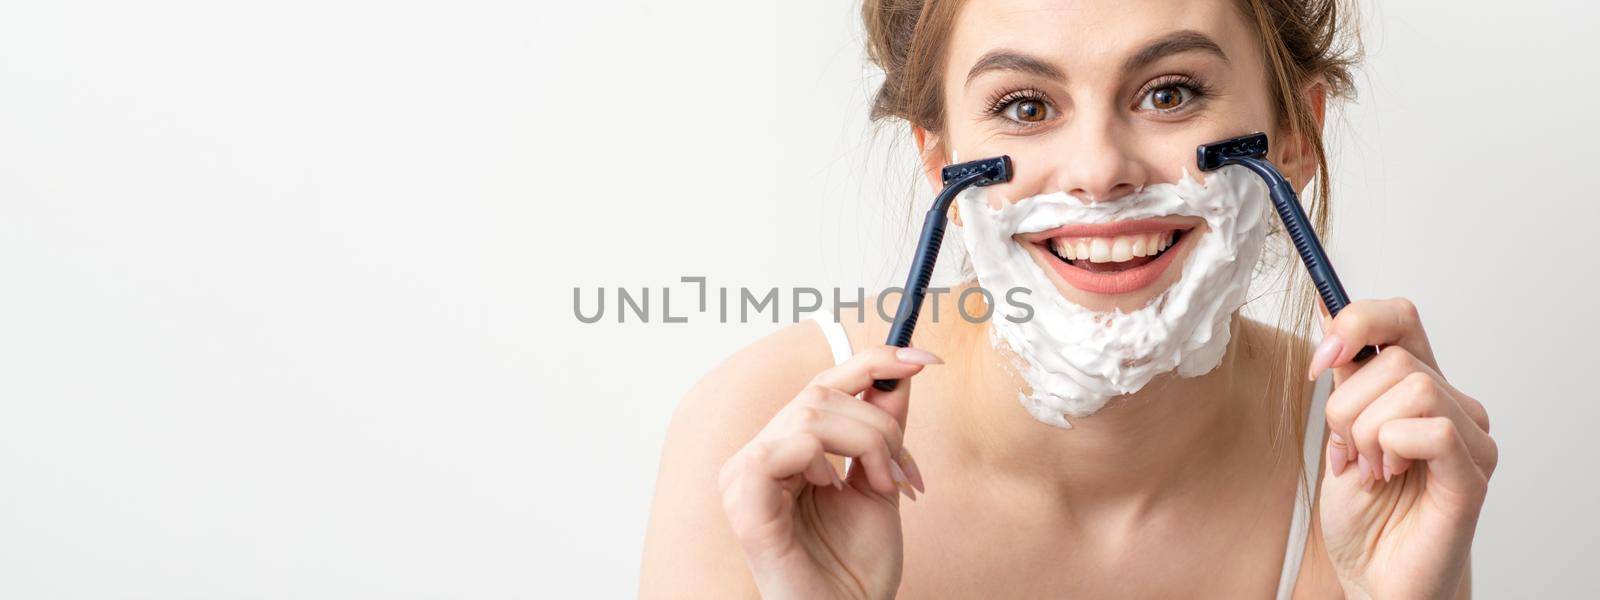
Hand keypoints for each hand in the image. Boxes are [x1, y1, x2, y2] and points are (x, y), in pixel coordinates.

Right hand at [718, 345, 936, 599]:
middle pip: (821, 395)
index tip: (925, 359)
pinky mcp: (741, 501)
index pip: (822, 385)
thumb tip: (901, 370)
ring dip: (865, 444)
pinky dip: (821, 462)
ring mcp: (743, 477)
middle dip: (879, 425)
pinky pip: (782, 447)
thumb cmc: (855, 567)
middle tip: (905, 471)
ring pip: (809, 415)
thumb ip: (883, 429)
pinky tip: (833, 491)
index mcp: (786, 450)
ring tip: (883, 487)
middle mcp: (758, 456)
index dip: (872, 362)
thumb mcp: (881, 483)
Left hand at [1311, 298, 1496, 598]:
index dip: (1356, 322)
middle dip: (1346, 404)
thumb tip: (1326, 310)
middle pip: (1395, 357)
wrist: (1376, 578)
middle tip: (1345, 450)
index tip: (1320, 358)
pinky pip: (1432, 429)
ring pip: (1414, 387)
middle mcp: (1451, 405)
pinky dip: (1393, 447)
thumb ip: (1343, 377)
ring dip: (1367, 431)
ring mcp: (1468, 439)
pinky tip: (1389, 476)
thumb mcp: (1338, 433)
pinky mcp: (1471, 474)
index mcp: (1416, 388)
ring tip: (1369, 469)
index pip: (1400, 318)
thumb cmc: (1364, 515)